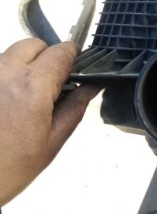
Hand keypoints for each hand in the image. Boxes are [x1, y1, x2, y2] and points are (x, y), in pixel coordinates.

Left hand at [0, 39, 99, 207]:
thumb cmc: (8, 168)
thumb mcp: (52, 141)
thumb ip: (75, 107)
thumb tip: (91, 86)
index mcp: (32, 87)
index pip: (61, 52)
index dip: (73, 56)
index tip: (77, 67)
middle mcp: (5, 73)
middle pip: (33, 45)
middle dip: (47, 57)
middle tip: (51, 85)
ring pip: (11, 54)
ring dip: (24, 66)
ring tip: (25, 98)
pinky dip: (6, 77)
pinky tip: (8, 103)